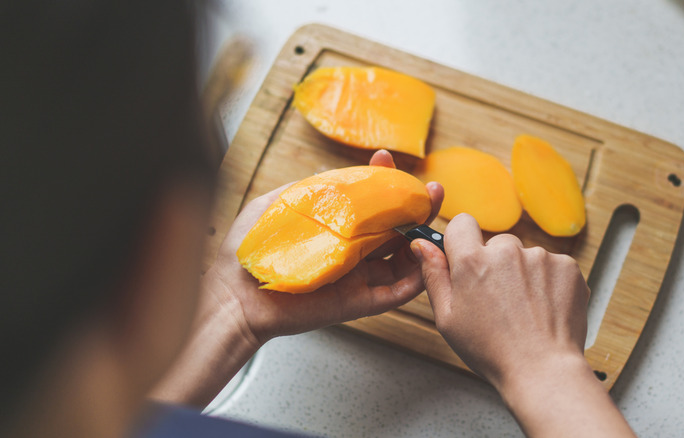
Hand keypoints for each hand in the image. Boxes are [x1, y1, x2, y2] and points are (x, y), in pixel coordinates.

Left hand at [151, 150, 442, 407]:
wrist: (235, 294)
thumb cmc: (251, 250)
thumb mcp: (280, 203)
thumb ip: (311, 189)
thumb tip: (339, 173)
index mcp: (336, 228)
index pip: (370, 203)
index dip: (383, 182)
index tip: (385, 160)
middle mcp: (351, 252)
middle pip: (396, 230)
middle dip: (416, 206)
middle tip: (431, 188)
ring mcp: (357, 277)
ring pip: (404, 259)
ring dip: (424, 238)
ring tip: (434, 214)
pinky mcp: (358, 302)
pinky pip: (397, 293)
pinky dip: (418, 277)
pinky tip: (428, 254)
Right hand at [413, 214, 635, 437]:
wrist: (543, 370)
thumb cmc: (492, 351)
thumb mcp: (447, 319)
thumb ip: (433, 275)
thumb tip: (422, 245)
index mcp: (472, 261)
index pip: (462, 223)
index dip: (462, 241)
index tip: (467, 259)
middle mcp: (507, 251)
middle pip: (497, 243)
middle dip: (496, 264)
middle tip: (500, 300)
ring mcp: (541, 257)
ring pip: (526, 256)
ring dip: (524, 274)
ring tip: (525, 310)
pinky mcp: (567, 266)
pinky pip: (552, 265)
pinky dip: (548, 282)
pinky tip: (544, 309)